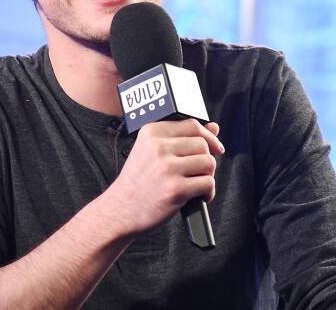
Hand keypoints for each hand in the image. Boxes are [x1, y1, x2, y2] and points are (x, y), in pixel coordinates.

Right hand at [104, 119, 223, 235]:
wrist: (120, 210)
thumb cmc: (139, 181)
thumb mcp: (152, 151)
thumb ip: (182, 137)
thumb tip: (214, 127)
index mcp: (151, 132)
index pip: (192, 125)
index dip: (209, 136)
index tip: (215, 147)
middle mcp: (159, 147)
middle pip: (203, 145)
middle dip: (206, 160)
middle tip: (198, 173)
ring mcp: (167, 168)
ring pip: (208, 163)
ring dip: (208, 176)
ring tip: (196, 184)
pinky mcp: (175, 189)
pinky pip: (207, 183)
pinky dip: (208, 192)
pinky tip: (197, 197)